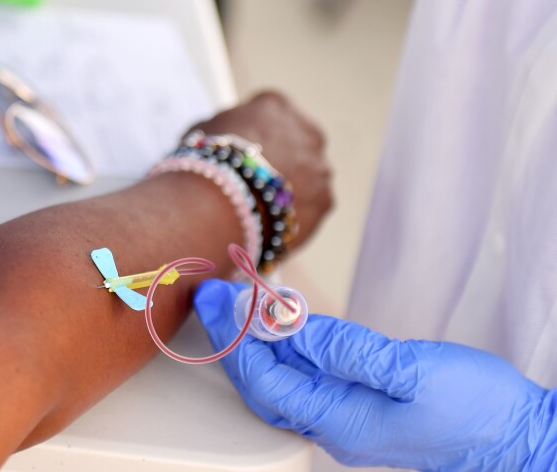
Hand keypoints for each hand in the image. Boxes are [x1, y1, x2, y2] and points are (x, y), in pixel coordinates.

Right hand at [192, 91, 331, 247]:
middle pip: (296, 142)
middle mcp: (306, 130)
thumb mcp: (204, 132)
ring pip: (308, 175)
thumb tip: (226, 136)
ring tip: (259, 207)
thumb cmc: (204, 166)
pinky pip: (310, 206)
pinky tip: (270, 222)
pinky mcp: (325, 201)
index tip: (241, 153)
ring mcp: (320, 167)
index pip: (268, 113)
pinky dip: (293, 213)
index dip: (252, 134)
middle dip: (280, 158)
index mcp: (274, 105)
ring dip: (290, 187)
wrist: (216, 209)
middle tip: (252, 182)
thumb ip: (225, 129)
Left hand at [194, 280, 556, 470]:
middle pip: (264, 382)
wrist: (518, 440)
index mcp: (340, 422)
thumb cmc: (476, 412)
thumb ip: (348, 351)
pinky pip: (308, 375)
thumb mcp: (411, 373)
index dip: (236, 339)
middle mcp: (333, 424)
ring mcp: (345, 416)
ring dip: (258, 340)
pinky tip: (284, 322)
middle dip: (235, 338)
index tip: (219, 299)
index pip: (266, 380)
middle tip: (217, 295)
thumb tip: (293, 330)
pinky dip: (288, 346)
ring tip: (241, 300)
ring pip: (283, 378)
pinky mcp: (359, 404)